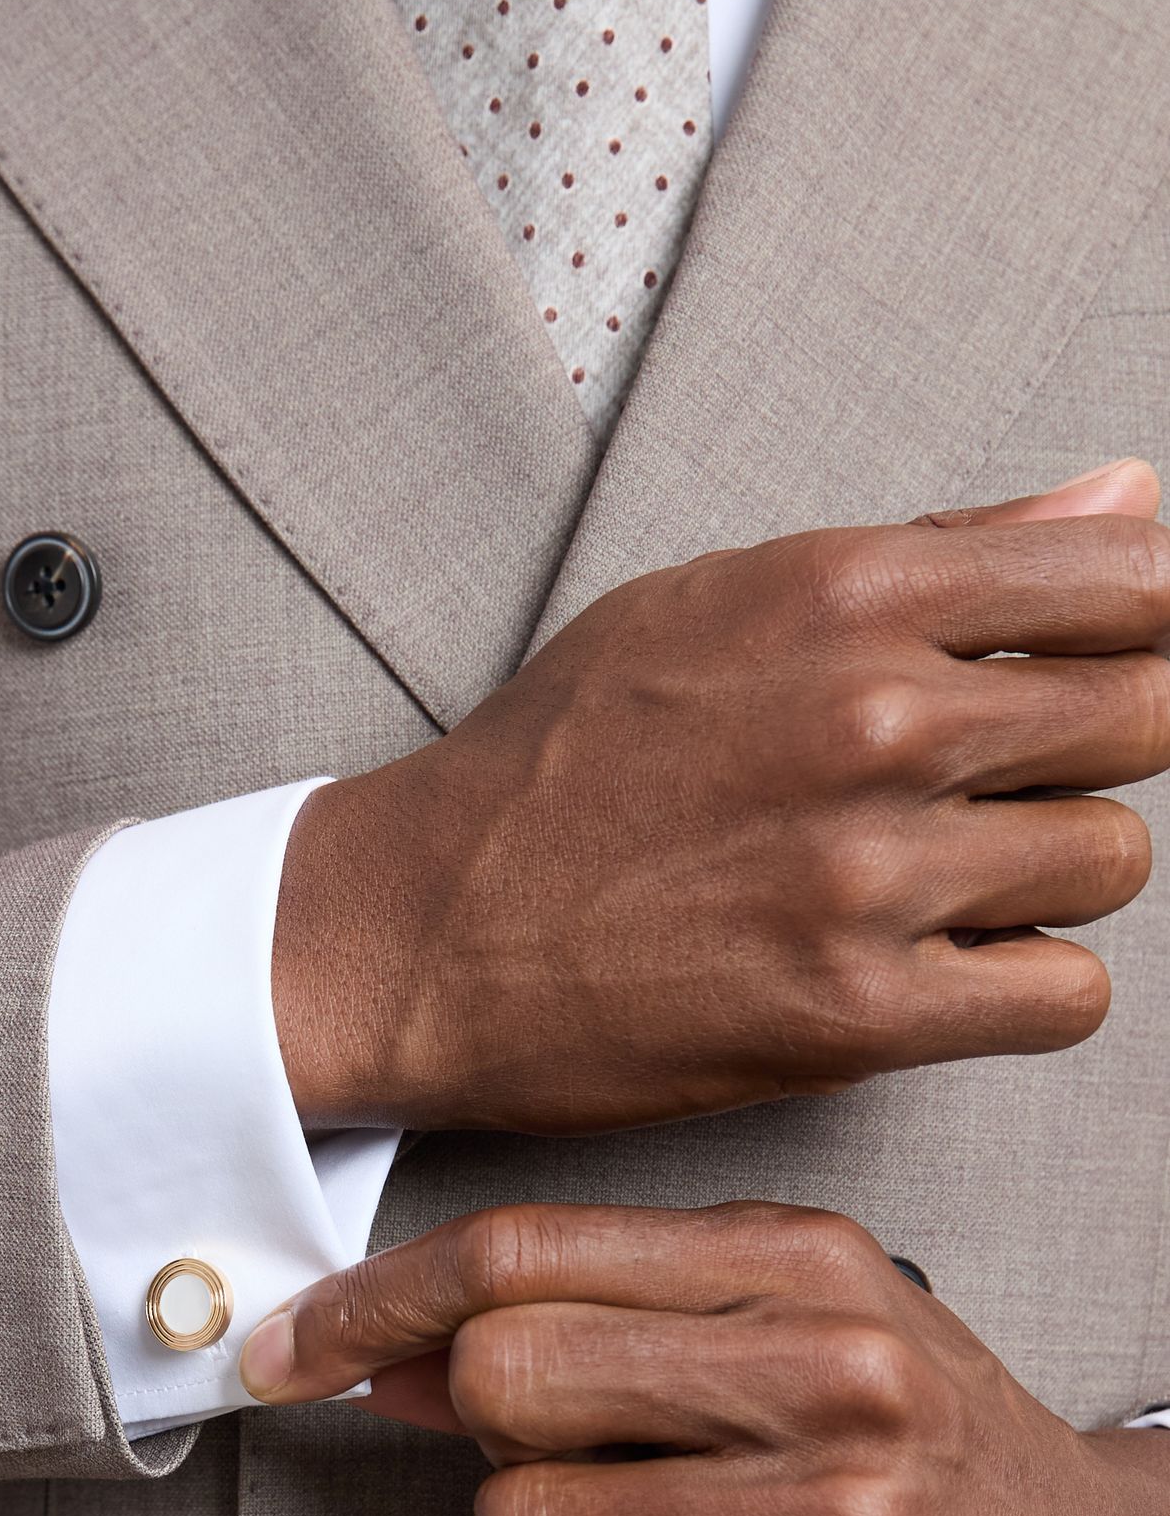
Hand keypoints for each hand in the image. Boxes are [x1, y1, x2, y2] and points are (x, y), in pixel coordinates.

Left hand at [238, 1202, 1169, 1515]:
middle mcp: (820, 1370)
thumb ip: (603, 1315)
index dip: (371, 1302)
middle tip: (557, 1457)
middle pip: (504, 1377)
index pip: (518, 1253)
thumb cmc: (938, 1447)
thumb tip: (392, 1355)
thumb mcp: (796, 1322)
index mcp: (797, 1262)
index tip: (292, 1345)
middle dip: (485, 1436)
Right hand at [275, 458, 1169, 1132]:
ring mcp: (868, 874)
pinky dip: (1021, 987)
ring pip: (1113, 862)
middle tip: (997, 787)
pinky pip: (1063, 998)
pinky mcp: (854, 1014)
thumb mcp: (717, 599)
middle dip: (1093, 752)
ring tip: (940, 882)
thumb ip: (937, 552)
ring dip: (1046, 877)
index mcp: (845, 593)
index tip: (1099, 667)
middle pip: (1150, 719)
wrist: (419, 927)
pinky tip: (937, 967)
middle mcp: (873, 721)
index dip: (1145, 628)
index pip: (1139, 581)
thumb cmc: (555, 764)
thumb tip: (1126, 501)